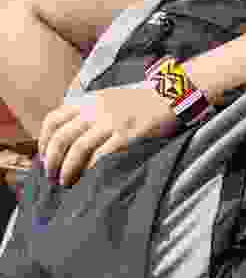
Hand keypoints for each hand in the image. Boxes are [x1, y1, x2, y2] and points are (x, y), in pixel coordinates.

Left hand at [38, 84, 178, 186]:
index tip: (44, 158)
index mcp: (88, 100)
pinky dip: (91, 169)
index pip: (53, 120)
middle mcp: (95, 109)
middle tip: (51, 177)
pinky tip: (88, 179)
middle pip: (62, 137)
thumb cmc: (140, 102)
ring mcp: (112, 121)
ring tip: (65, 182)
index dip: (43, 142)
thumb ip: (89, 112)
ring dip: (68, 168)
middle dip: (51, 160)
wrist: (171, 95)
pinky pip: (102, 155)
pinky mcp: (128, 134)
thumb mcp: (108, 99)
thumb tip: (71, 136)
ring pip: (78, 148)